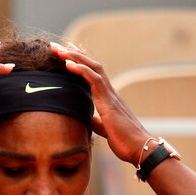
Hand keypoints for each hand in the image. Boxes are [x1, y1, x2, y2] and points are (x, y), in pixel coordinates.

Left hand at [51, 42, 149, 165]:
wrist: (139, 148)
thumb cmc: (125, 141)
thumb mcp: (105, 129)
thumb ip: (97, 121)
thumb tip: (89, 119)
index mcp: (108, 98)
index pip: (92, 74)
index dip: (79, 62)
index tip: (65, 54)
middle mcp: (110, 92)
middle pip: (91, 65)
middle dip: (73, 54)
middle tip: (56, 46)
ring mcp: (110, 95)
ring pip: (92, 67)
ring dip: (74, 57)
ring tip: (59, 50)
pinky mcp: (109, 102)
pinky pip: (94, 79)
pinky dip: (80, 69)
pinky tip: (68, 64)